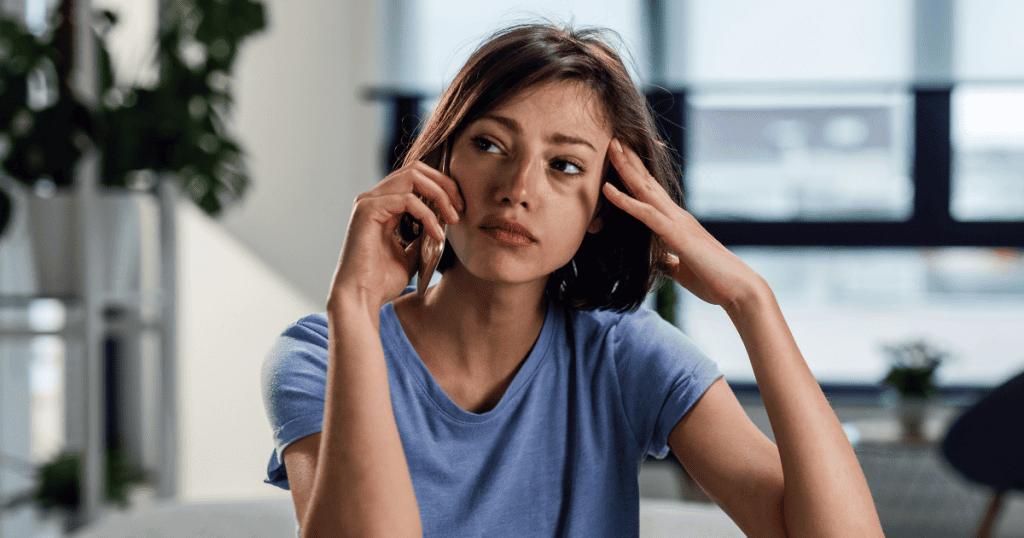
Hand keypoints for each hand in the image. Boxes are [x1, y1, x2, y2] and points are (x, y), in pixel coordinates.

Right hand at [328, 161, 463, 311]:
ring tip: (452, 219)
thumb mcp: (412, 254)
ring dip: (440, 196)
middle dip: (444, 184)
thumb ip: (423, 235)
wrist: (361, 298)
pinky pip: (408, 199)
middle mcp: (373, 198)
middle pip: (416, 169)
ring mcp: (368, 201)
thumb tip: (442, 222)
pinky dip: (428, 215)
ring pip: (413, 177)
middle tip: (460, 208)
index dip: (442, 187)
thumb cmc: (381, 282)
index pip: (416, 178)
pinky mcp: (368, 209)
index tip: (459, 208)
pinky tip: (437, 235)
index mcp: (382, 206)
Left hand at [602, 139, 764, 309]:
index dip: (638, 174)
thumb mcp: (683, 271)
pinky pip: (645, 213)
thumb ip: (669, 263)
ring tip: (610, 146)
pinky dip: (624, 201)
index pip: (653, 193)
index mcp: (678, 224)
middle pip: (648, 182)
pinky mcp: (675, 235)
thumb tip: (659, 262)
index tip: (623, 156)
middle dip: (630, 160)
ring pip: (645, 189)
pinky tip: (607, 189)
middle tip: (613, 138)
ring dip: (626, 167)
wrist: (739, 290)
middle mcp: (678, 216)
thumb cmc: (715, 282)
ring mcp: (677, 222)